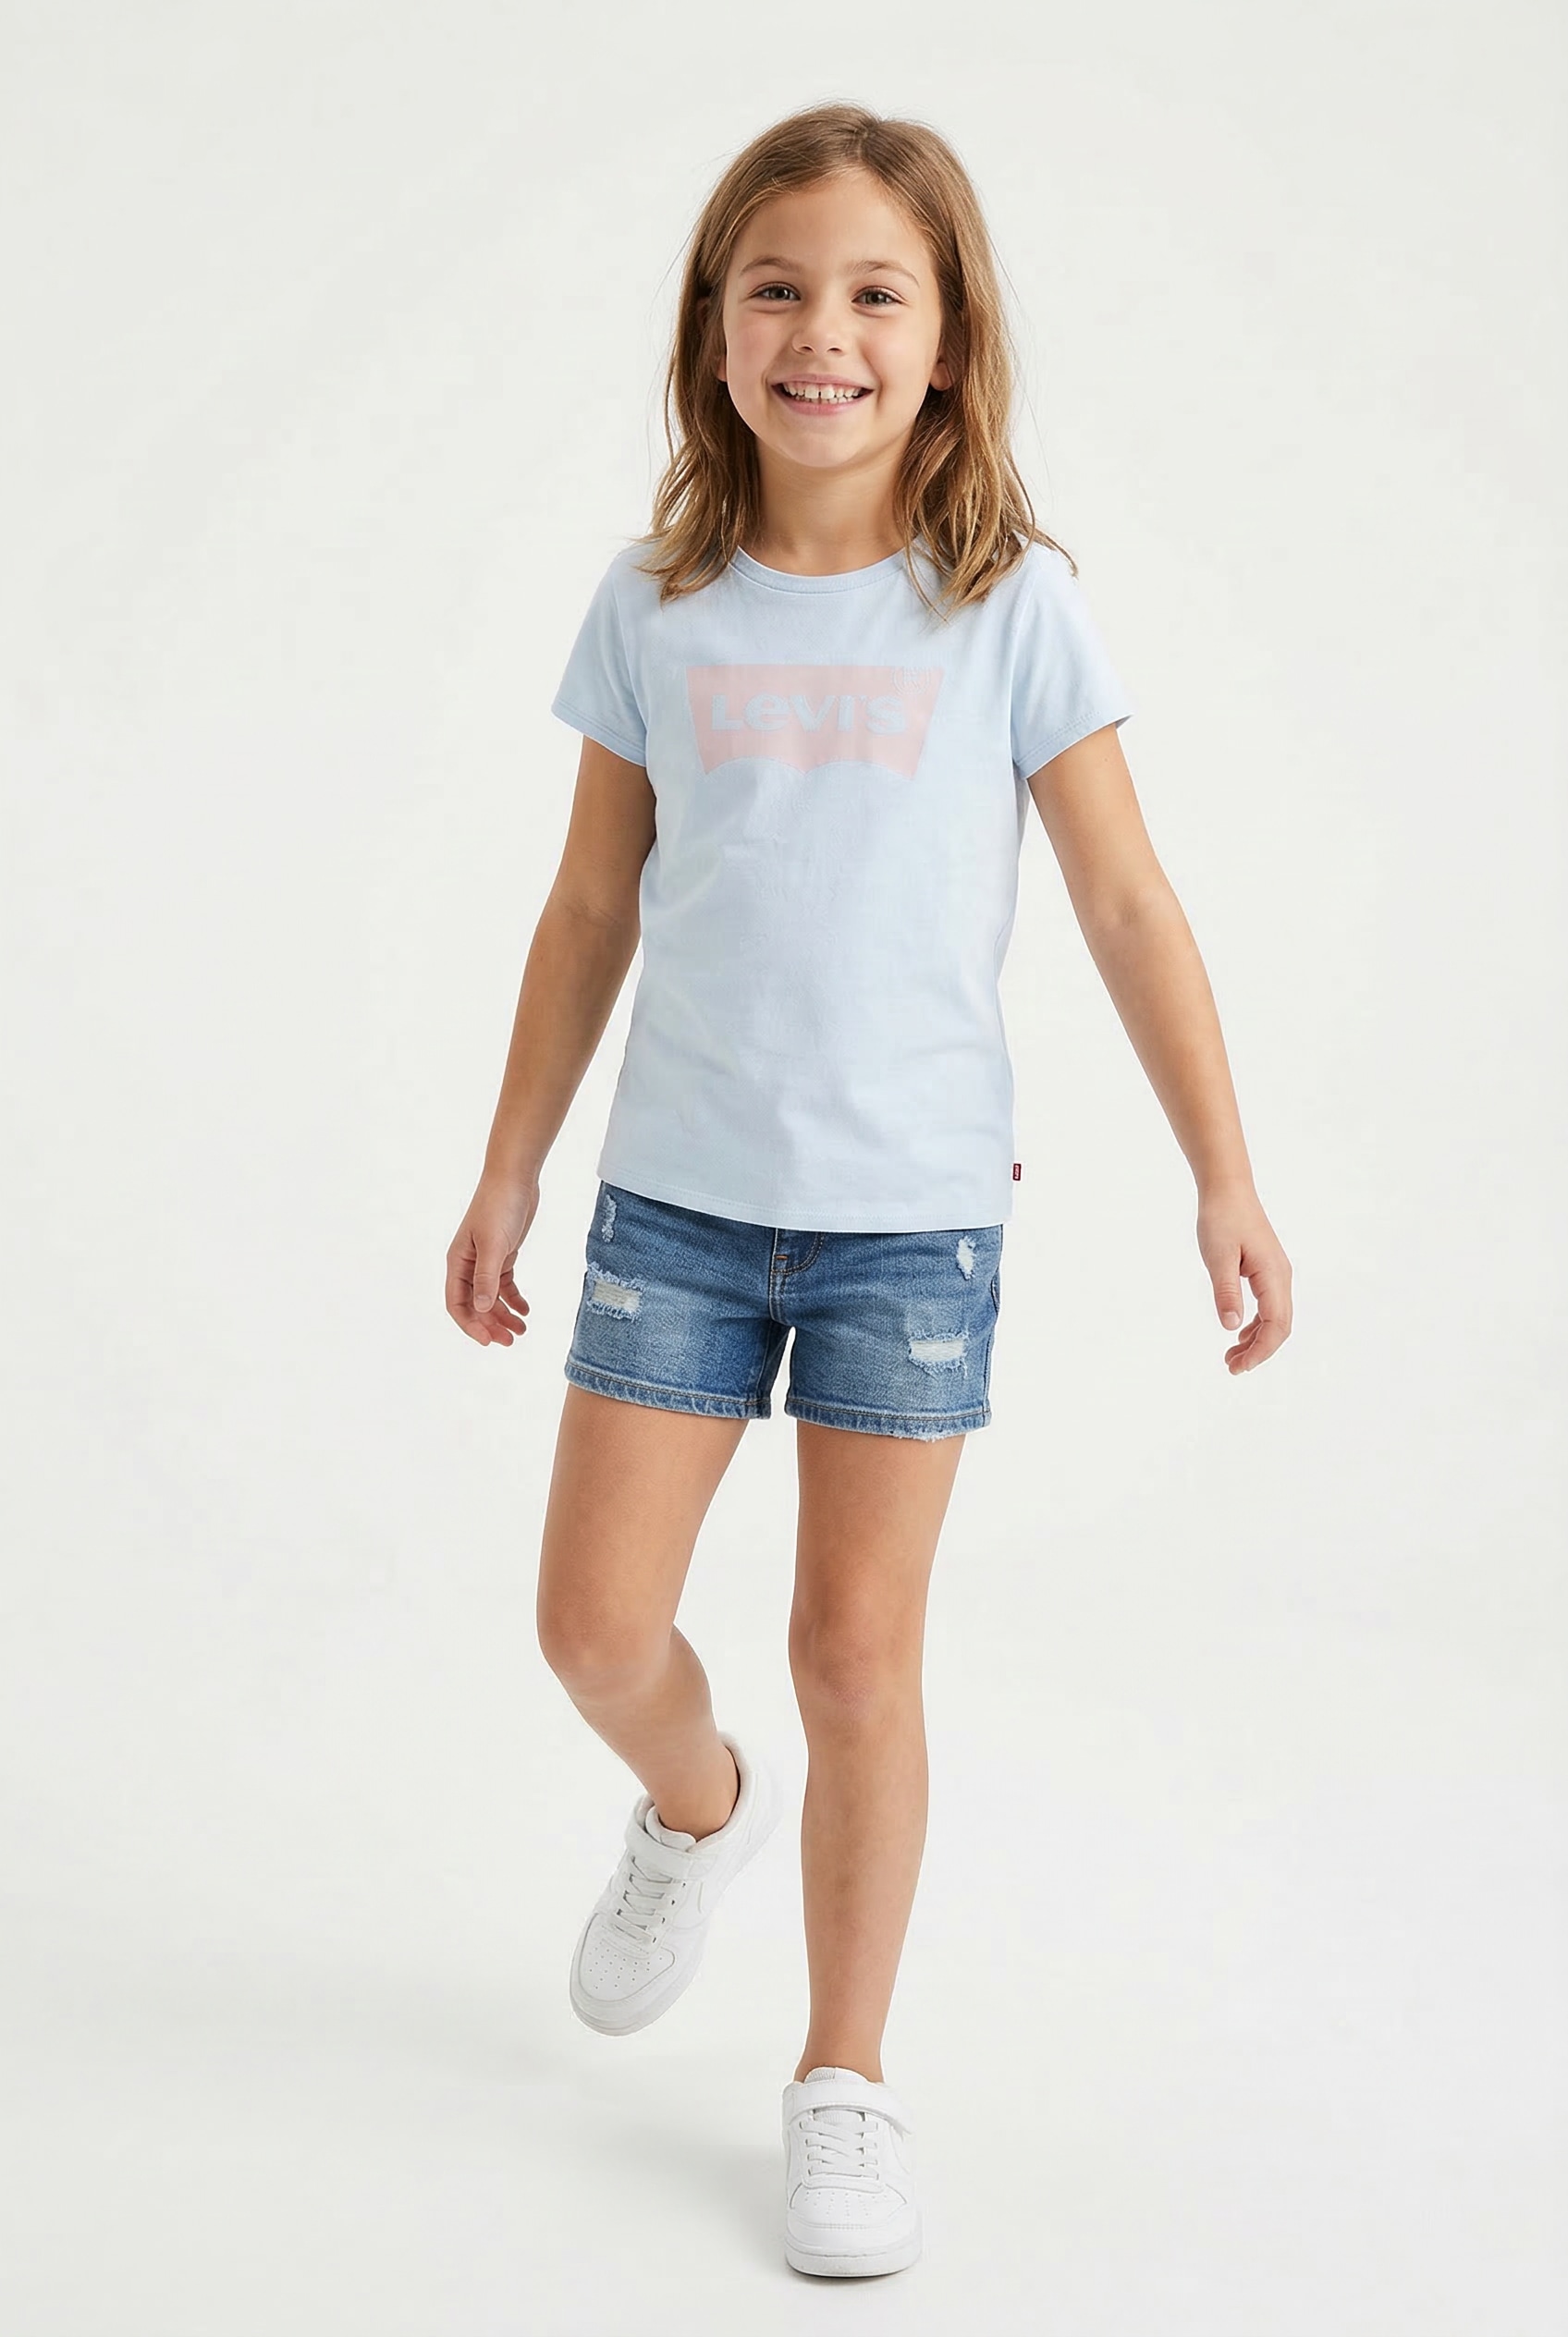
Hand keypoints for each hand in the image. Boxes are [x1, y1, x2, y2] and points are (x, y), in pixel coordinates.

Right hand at [446, 1172, 539, 1347]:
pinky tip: (525, 1310)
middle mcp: (468, 1264)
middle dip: (490, 1325)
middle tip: (511, 1341)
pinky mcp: (503, 1254)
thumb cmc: (499, 1206)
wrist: (515, 1178)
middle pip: (475, 1305)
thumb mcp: (494, 1244)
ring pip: (491, 1297)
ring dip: (504, 1315)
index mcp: (458, 1262)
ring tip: (522, 1330)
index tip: (488, 1341)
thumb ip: (487, 1278)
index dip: (471, 1325)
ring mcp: (486, 1260)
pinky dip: (513, 1299)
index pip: (457, 1304)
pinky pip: (505, 1284)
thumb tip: (481, 1309)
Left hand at [1196, 1182, 1292, 1374]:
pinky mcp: (1266, 1271)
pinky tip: (1238, 1335)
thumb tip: (1231, 1327)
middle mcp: (1281, 1277)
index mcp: (1273, 1275)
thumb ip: (1226, 1292)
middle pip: (1280, 1327)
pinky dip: (1255, 1325)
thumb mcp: (1218, 1257)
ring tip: (1231, 1357)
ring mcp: (1276, 1274)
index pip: (1276, 1325)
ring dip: (1256, 1341)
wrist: (1228, 1189)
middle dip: (1259, 1351)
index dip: (1261, 1351)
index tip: (1239, 1367)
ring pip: (1274, 1318)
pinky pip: (1268, 1306)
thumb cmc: (1221, 1219)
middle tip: (1231, 1368)